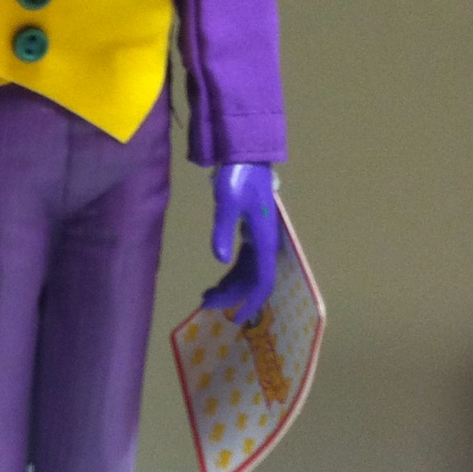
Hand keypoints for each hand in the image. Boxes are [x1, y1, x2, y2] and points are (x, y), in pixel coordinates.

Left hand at [201, 163, 278, 324]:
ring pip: (248, 272)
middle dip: (232, 295)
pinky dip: (231, 273)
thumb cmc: (238, 176)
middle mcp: (266, 242)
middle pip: (253, 279)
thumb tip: (220, 259)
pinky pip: (244, 261)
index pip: (262, 279)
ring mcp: (259, 238)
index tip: (238, 317)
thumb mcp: (226, 202)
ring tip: (207, 296)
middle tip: (207, 303)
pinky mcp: (251, 232)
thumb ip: (223, 230)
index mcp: (264, 238)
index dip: (252, 301)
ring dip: (231, 286)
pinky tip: (217, 280)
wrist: (245, 154)